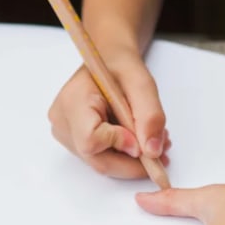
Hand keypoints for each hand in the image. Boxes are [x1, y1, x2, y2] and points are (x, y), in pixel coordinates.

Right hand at [48, 54, 170, 177]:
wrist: (107, 61)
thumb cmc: (120, 66)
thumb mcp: (142, 83)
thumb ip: (150, 116)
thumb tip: (152, 151)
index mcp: (73, 101)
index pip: (91, 139)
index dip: (120, 143)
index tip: (142, 137)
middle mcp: (63, 122)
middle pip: (99, 160)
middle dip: (134, 161)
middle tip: (161, 150)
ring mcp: (66, 135)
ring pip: (103, 163)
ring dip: (133, 160)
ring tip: (153, 140)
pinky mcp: (75, 142)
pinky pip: (102, 159)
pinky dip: (125, 156)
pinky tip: (139, 141)